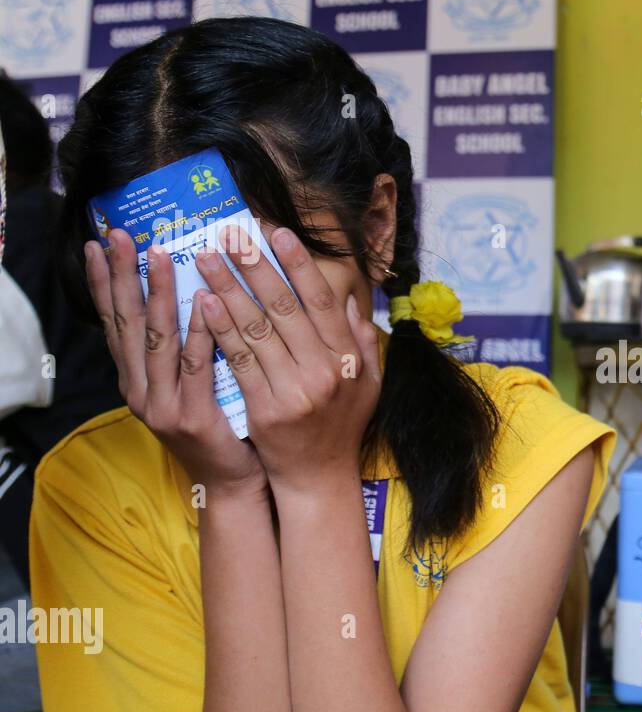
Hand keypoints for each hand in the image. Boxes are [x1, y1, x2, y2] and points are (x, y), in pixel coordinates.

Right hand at [84, 228, 265, 494]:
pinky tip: (205, 302)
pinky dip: (200, 332)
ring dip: (157, 295)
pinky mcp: (191, 417)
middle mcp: (140, 390)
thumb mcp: (194, 383)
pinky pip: (195, 367)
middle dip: (123, 277)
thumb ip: (187, 346)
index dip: (106, 283)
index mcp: (138, 379)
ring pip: (157, 340)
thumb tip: (196, 289)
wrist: (234, 482)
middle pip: (127, 324)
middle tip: (120, 237)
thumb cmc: (223, 426)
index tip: (100, 244)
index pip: (115, 322)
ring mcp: (162, 405)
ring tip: (160, 256)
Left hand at [195, 225, 381, 493]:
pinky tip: (203, 304)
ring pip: (256, 329)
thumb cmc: (340, 427)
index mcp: (347, 360)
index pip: (320, 302)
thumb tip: (349, 301)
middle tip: (231, 236)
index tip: (277, 233)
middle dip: (255, 266)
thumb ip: (361, 342)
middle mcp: (324, 371)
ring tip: (207, 259)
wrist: (318, 478)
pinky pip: (239, 361)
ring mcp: (295, 391)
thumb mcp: (367, 384)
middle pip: (284, 308)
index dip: (298, 265)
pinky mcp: (266, 409)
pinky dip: (220, 330)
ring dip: (228, 289)